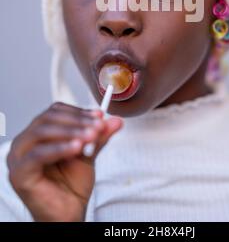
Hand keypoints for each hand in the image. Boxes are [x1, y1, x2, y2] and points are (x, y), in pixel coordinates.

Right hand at [6, 101, 122, 221]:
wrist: (68, 214)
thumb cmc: (72, 185)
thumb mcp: (89, 154)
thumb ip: (98, 137)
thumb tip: (114, 121)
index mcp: (38, 134)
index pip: (55, 112)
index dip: (78, 111)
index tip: (99, 116)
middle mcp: (25, 142)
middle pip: (48, 119)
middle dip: (77, 121)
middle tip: (97, 126)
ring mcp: (18, 157)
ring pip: (42, 132)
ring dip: (70, 131)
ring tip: (91, 136)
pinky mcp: (19, 173)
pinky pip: (38, 154)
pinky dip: (59, 148)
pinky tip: (77, 148)